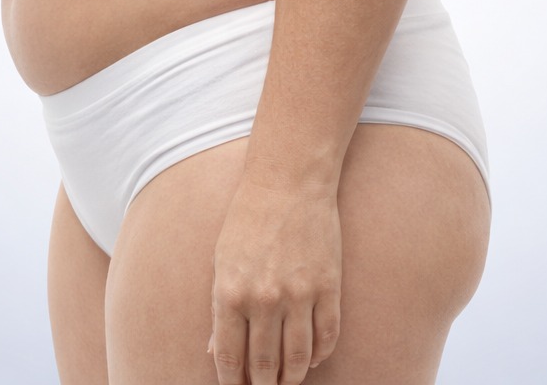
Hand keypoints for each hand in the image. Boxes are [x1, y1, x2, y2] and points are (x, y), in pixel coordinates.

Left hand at [207, 179, 342, 384]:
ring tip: (289, 379)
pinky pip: (328, 334)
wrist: (289, 182)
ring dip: (293, 376)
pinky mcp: (329, 285)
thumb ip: (220, 310)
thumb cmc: (249, 220)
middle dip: (263, 384)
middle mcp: (263, 300)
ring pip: (299, 357)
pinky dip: (322, 353)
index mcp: (229, 294)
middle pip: (264, 364)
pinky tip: (314, 357)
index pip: (230, 358)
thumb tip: (218, 352)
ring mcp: (299, 294)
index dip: (233, 382)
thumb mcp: (222, 263)